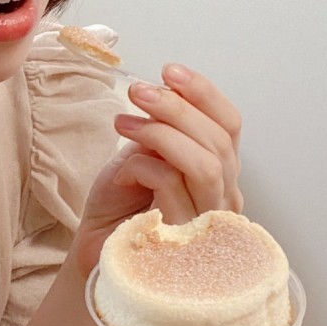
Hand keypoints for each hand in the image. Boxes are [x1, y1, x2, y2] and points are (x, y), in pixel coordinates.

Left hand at [75, 63, 241, 273]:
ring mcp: (209, 222)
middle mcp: (223, 197)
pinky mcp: (187, 240)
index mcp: (218, 172)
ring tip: (124, 122)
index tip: (169, 70)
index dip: (204, 93)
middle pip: (219, 139)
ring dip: (161, 131)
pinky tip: (121, 174)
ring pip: (203, 162)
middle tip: (137, 91)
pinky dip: (142, 167)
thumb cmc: (119, 209)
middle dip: (176, 106)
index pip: (229, 125)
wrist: (96, 255)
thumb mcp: (142, 155)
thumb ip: (161, 130)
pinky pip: (172, 186)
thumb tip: (164, 90)